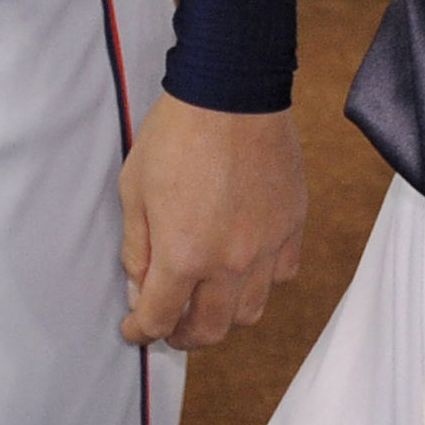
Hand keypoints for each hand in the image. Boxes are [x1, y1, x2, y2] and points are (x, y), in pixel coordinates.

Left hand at [118, 96, 305, 349]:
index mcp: (184, 254)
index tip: (133, 329)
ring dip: (225, 316)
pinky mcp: (291, 224)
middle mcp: (229, 262)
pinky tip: (246, 268)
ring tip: (209, 302)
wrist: (231, 88)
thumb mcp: (134, 187)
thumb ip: (136, 247)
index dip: (141, 331)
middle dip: (184, 336)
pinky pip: (281, 275)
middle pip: (209, 330)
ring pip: (250, 312)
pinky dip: (261, 282)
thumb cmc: (177, 131)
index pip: (159, 318)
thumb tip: (139, 288)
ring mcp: (266, 246)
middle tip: (171, 326)